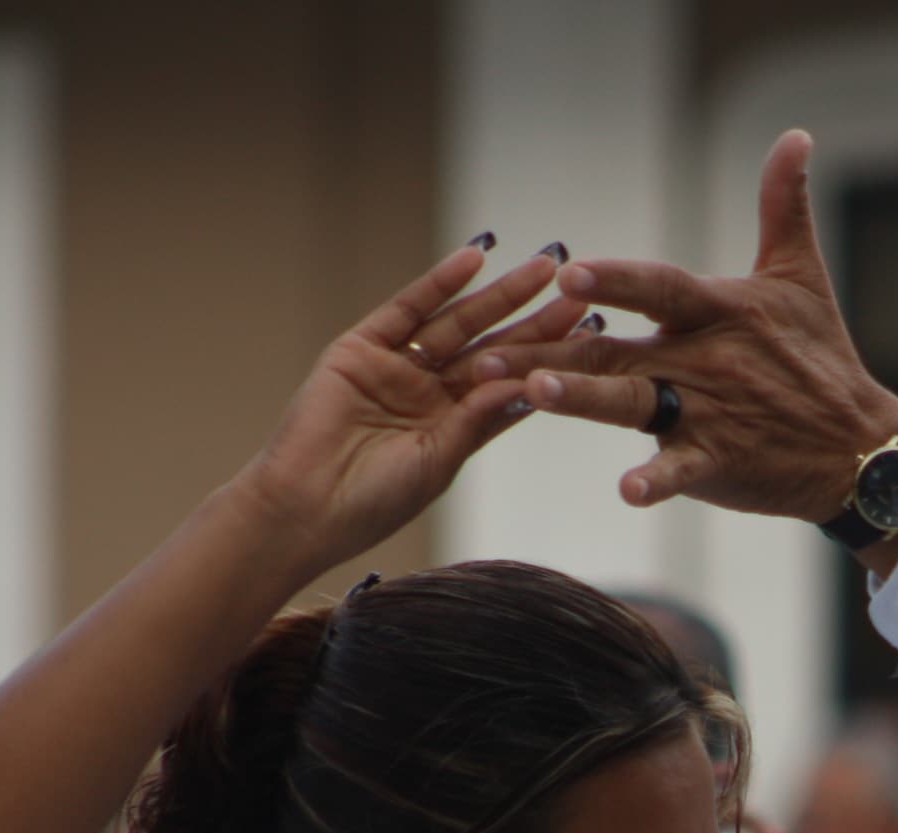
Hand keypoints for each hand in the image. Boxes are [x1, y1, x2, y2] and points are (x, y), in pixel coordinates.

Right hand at [234, 240, 579, 572]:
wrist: (304, 509)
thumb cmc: (372, 502)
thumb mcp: (440, 460)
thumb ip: (478, 419)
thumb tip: (528, 382)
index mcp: (455, 425)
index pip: (511, 383)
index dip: (550, 360)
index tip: (593, 336)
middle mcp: (431, 392)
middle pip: (493, 347)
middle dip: (535, 320)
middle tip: (581, 290)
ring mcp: (397, 367)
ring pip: (459, 323)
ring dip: (499, 293)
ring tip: (543, 268)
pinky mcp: (361, 349)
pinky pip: (407, 309)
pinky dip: (439, 282)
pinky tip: (474, 257)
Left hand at [466, 131, 897, 521]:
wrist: (861, 447)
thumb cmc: (824, 357)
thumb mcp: (802, 276)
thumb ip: (783, 205)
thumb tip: (795, 136)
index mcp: (719, 311)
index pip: (659, 288)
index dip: (615, 282)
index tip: (567, 274)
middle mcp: (705, 361)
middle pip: (619, 349)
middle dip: (555, 349)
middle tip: (493, 348)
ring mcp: (708, 414)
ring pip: (633, 403)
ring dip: (582, 400)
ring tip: (533, 394)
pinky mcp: (717, 462)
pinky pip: (680, 471)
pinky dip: (656, 481)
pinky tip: (627, 490)